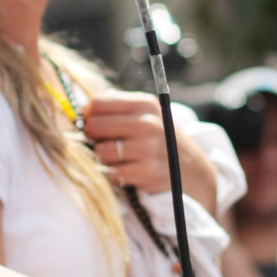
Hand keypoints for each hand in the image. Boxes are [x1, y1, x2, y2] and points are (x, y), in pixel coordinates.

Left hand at [83, 90, 217, 211]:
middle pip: (96, 125)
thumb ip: (118, 108)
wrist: (192, 170)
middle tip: (99, 141)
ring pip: (102, 151)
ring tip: (114, 157)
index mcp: (146, 105)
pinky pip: (113, 173)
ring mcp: (149, 148)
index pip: (99, 103)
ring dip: (102, 157)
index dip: (89, 114)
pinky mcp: (148, 172)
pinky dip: (113, 174)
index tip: (90, 122)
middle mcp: (149, 123)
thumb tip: (83, 109)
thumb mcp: (148, 115)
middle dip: (92, 136)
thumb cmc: (161, 140)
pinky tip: (123, 171)